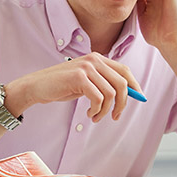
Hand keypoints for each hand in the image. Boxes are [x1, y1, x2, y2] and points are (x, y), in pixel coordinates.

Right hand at [4, 53, 142, 122]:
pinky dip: (96, 110)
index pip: (125, 71)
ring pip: (111, 94)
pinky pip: (98, 98)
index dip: (135, 86)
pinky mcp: (79, 77)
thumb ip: (104, 84)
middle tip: (114, 117)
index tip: (139, 99)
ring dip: (106, 111)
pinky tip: (89, 114)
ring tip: (96, 117)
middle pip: (122, 84)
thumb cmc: (62, 86)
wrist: (37, 87)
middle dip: (122, 104)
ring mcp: (86, 67)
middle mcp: (94, 59)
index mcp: (98, 58)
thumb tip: (128, 94)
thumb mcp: (86, 82)